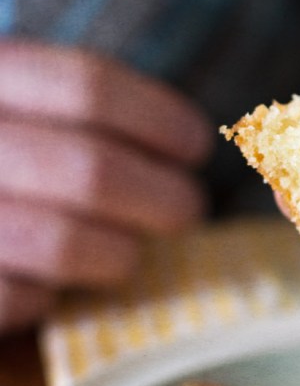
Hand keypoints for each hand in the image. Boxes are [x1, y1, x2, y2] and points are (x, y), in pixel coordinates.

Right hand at [0, 41, 213, 334]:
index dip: (159, 119)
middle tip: (184, 211)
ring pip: (62, 242)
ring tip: (126, 253)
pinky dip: (48, 297)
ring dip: (116, 253)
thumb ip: (73, 114)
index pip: (87, 88)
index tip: (196, 146)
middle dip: (159, 198)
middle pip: (90, 170)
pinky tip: (48, 285)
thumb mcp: (13, 109)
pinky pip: (21, 297)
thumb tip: (184, 147)